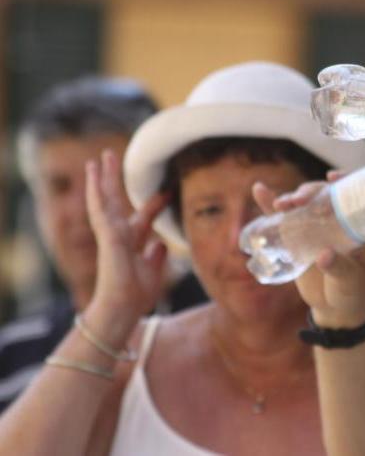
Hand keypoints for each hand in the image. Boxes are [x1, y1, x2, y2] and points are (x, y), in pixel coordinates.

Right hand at [84, 150, 168, 342]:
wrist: (124, 308)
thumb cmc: (137, 295)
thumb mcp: (155, 272)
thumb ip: (157, 256)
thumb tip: (162, 244)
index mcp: (133, 242)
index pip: (145, 215)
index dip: (157, 202)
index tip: (169, 189)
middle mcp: (120, 235)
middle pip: (118, 201)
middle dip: (116, 180)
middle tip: (113, 157)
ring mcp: (111, 234)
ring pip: (105, 199)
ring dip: (103, 178)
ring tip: (101, 158)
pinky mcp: (107, 235)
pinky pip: (99, 208)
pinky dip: (96, 190)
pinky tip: (93, 173)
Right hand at [252, 173, 364, 327]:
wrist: (335, 308)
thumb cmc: (351, 291)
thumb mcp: (349, 279)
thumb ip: (338, 267)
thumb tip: (323, 255)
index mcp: (355, 224)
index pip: (351, 195)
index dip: (343, 181)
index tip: (332, 178)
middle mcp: (335, 221)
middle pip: (322, 196)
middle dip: (310, 192)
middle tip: (299, 200)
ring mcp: (314, 227)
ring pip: (302, 204)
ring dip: (290, 198)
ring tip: (281, 204)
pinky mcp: (296, 237)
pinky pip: (282, 218)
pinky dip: (269, 204)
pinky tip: (259, 190)